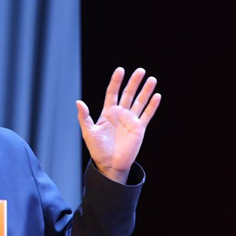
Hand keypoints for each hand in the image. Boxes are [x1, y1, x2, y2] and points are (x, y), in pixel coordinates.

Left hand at [76, 67, 161, 183]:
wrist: (110, 165)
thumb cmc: (98, 150)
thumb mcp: (89, 132)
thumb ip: (84, 117)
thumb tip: (78, 102)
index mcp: (108, 112)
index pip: (112, 92)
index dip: (116, 81)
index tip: (120, 70)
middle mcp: (120, 114)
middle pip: (128, 94)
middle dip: (134, 82)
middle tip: (140, 70)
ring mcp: (131, 120)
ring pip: (140, 102)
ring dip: (146, 91)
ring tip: (152, 79)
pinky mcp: (139, 128)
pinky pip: (147, 115)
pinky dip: (152, 106)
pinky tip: (156, 96)